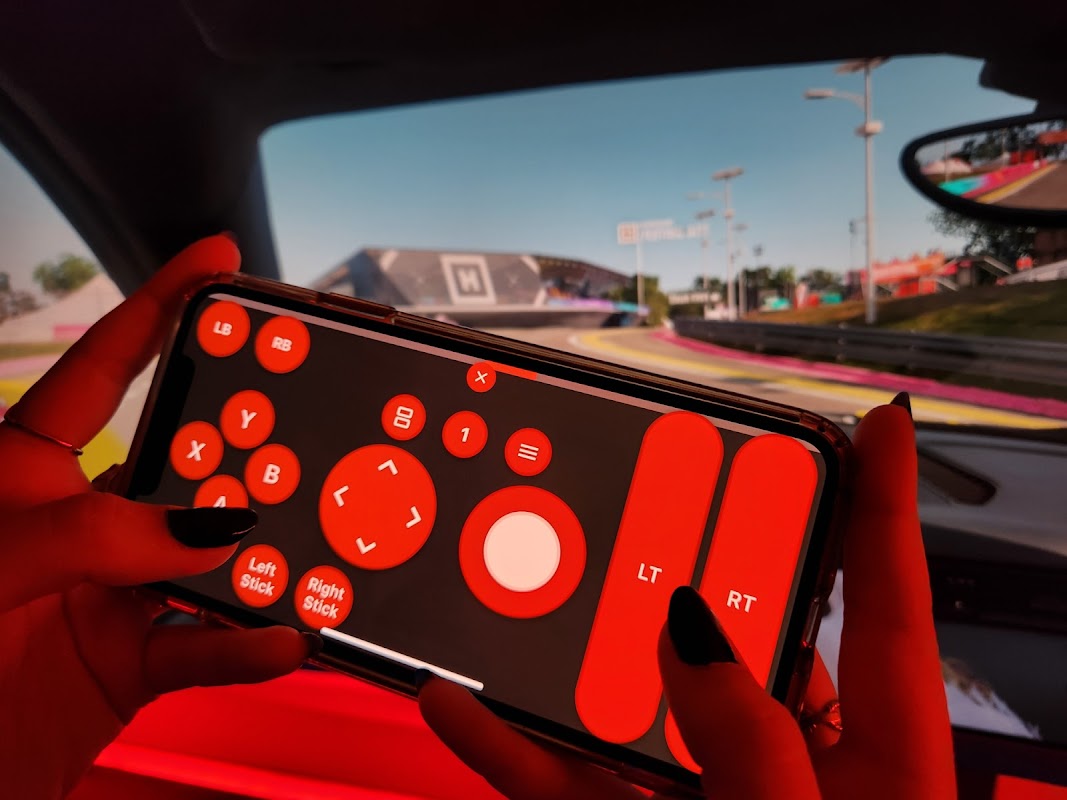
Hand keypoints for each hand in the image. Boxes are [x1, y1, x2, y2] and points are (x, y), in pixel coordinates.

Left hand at [0, 236, 311, 798]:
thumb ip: (94, 535)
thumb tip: (208, 531)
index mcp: (27, 468)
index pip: (107, 369)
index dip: (162, 306)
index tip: (219, 258)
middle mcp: (81, 522)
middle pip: (184, 464)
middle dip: (245, 445)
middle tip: (304, 430)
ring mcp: (111, 592)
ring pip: (209, 561)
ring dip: (263, 563)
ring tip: (316, 550)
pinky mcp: (130, 663)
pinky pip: (204, 648)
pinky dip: (245, 647)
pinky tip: (284, 640)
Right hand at [418, 400, 955, 798]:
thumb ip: (755, 745)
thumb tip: (697, 632)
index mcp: (886, 758)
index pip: (889, 598)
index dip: (884, 502)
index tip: (876, 423)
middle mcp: (799, 765)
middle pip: (743, 628)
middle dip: (691, 554)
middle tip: (645, 488)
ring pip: (640, 704)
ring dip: (578, 648)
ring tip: (525, 580)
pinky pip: (576, 785)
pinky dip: (517, 752)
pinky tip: (463, 712)